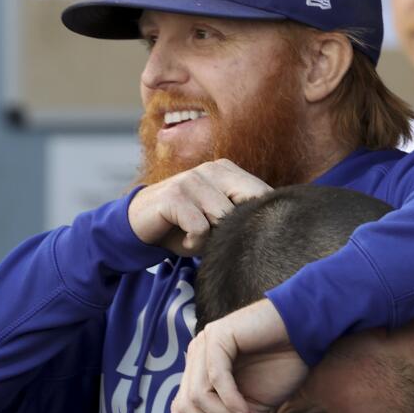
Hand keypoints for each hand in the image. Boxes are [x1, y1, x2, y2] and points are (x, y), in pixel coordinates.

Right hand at [128, 159, 271, 255]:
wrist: (138, 227)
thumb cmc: (184, 226)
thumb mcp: (217, 219)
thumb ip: (241, 217)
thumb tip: (275, 228)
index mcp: (227, 170)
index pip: (262, 194)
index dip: (261, 220)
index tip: (252, 235)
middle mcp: (211, 169)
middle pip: (247, 207)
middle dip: (234, 229)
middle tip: (216, 237)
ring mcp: (192, 179)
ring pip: (223, 219)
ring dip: (211, 239)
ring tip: (196, 237)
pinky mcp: (175, 195)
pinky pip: (200, 228)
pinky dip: (194, 243)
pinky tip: (183, 239)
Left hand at [169, 299, 309, 412]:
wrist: (305, 335)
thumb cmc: (282, 365)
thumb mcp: (254, 405)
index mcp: (202, 370)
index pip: (181, 404)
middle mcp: (198, 355)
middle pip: (186, 404)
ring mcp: (206, 344)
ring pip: (197, 394)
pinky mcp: (218, 336)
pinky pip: (216, 378)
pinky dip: (230, 399)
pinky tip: (245, 411)